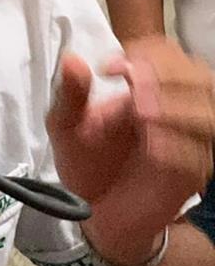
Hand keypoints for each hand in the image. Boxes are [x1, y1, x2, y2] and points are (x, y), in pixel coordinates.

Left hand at [46, 37, 213, 264]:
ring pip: (208, 115)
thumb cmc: (85, 161)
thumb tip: (71, 58)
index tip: (108, 67)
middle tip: (131, 82)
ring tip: (140, 110)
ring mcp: (186, 144)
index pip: (168, 55)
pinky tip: (150, 142)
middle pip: (199, 78)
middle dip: (167, 73)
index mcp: (148, 91)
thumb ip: (69, 93)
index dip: (146, 52)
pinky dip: (177, 144)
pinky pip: (198, 157)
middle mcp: (175, 112)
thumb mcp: (65, 124)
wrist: (93, 213)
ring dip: (178, 105)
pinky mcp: (188, 177)